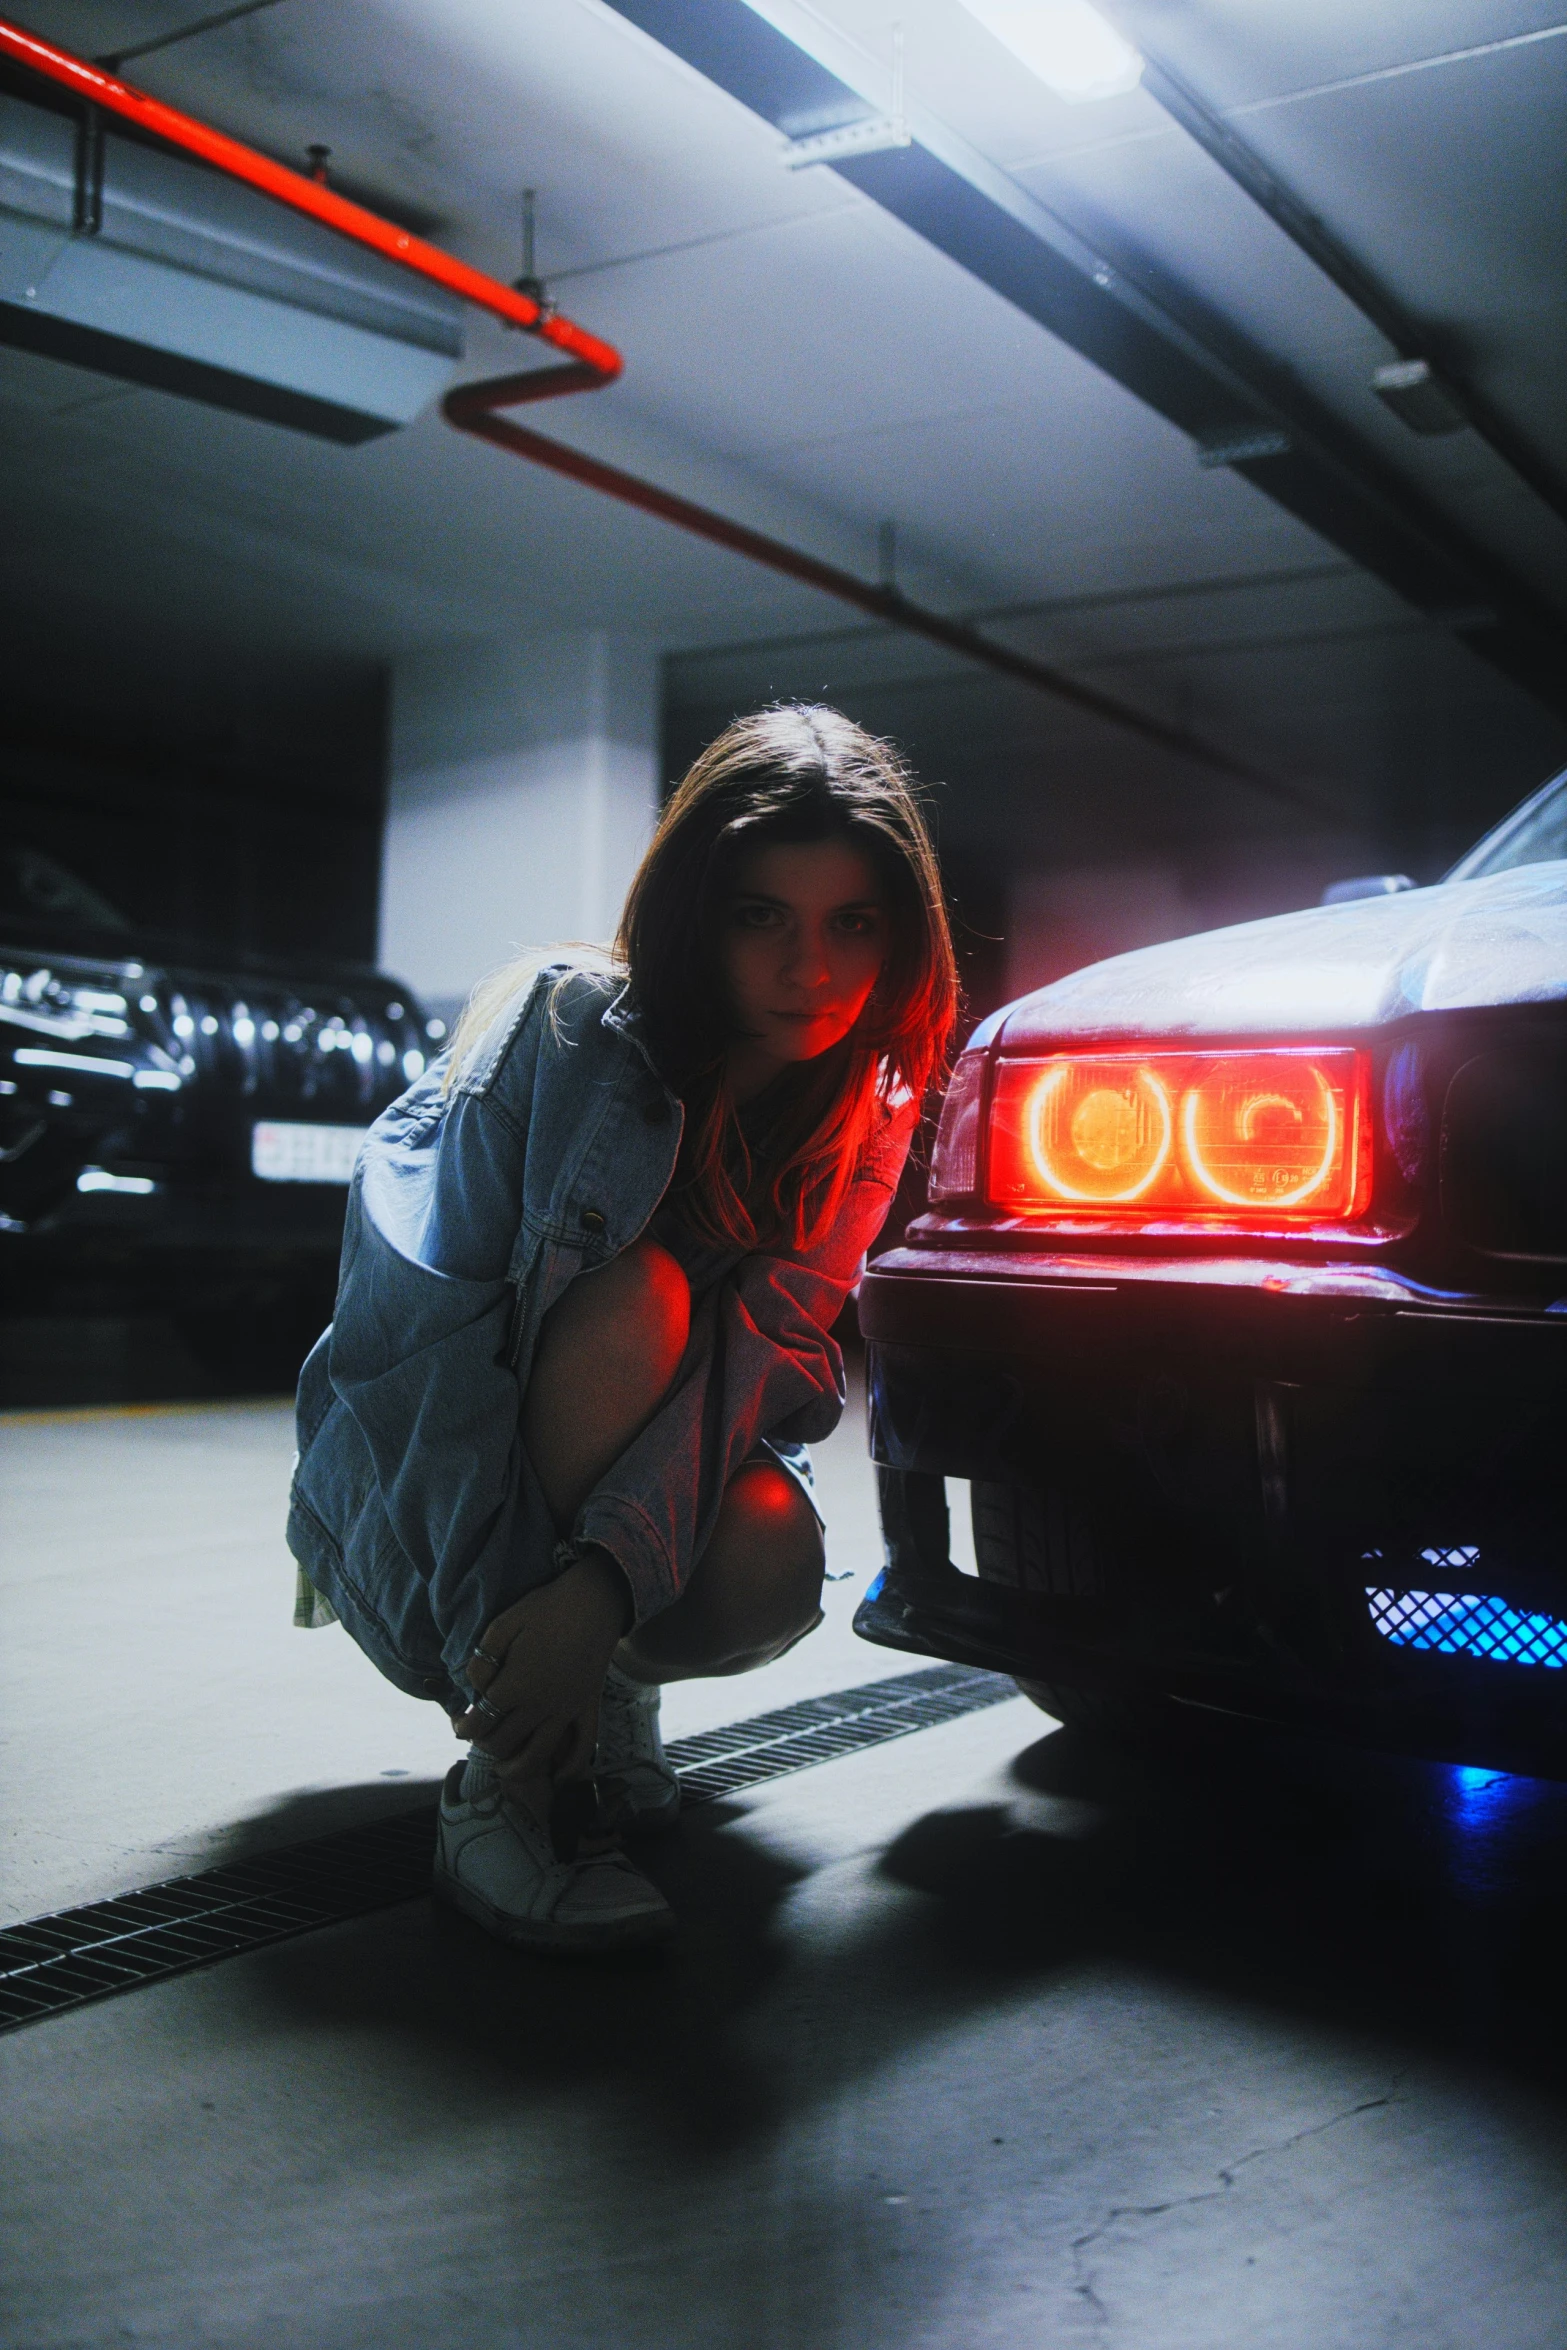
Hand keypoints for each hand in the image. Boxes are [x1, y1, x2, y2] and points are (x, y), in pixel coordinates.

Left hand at [453, 1547, 631, 1812]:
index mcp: (515, 1684)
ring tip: (504, 1769)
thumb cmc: (546, 1608)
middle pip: (504, 1743)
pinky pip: (582, 1747)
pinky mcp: (588, 1707)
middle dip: (485, 1745)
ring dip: (516, 1768)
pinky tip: (557, 1775)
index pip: (480, 1721)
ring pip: (538, 1756)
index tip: (458, 1726)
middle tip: (479, 1738)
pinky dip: (570, 1768)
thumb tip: (475, 1688)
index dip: (464, 1728)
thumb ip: (483, 1660)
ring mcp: (567, 1710)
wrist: (595, 1600)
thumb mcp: (503, 1624)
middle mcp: (540, 1705)